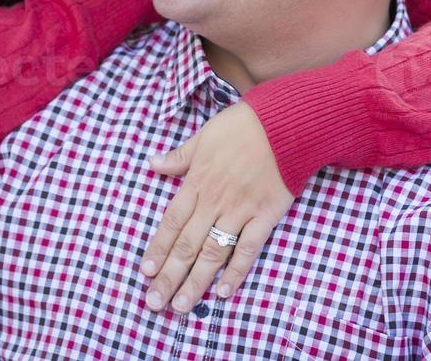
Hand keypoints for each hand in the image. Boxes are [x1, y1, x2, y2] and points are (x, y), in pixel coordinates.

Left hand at [139, 101, 294, 313]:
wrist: (285, 124)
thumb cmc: (242, 126)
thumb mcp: (203, 136)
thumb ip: (179, 157)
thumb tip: (153, 164)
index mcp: (197, 182)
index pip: (172, 222)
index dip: (157, 248)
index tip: (145, 272)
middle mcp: (214, 201)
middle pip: (187, 245)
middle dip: (169, 276)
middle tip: (155, 303)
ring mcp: (240, 211)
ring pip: (212, 253)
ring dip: (195, 281)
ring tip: (181, 306)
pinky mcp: (265, 216)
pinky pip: (248, 249)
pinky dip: (236, 271)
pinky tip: (222, 292)